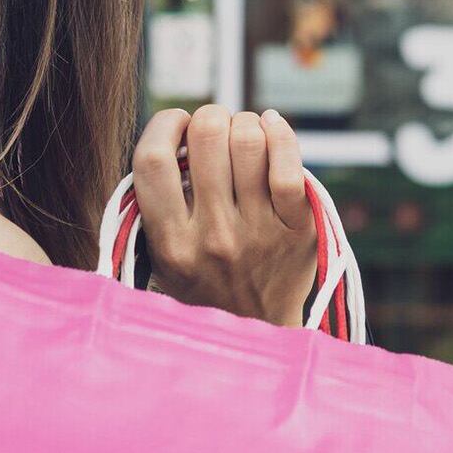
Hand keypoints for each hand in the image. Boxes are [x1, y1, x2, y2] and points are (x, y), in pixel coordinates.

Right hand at [130, 105, 317, 326]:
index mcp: (170, 243)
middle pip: (207, 135)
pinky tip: (271, 127)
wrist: (255, 334)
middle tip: (214, 131)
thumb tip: (176, 135)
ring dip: (244, 124)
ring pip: (249, 140)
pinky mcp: (299, 230)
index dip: (164, 124)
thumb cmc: (203, 282)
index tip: (175, 126)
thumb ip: (157, 202)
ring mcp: (259, 232)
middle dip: (210, 117)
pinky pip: (289, 165)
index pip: (153, 159)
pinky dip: (280, 133)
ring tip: (242, 136)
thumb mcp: (162, 254)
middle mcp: (214, 237)